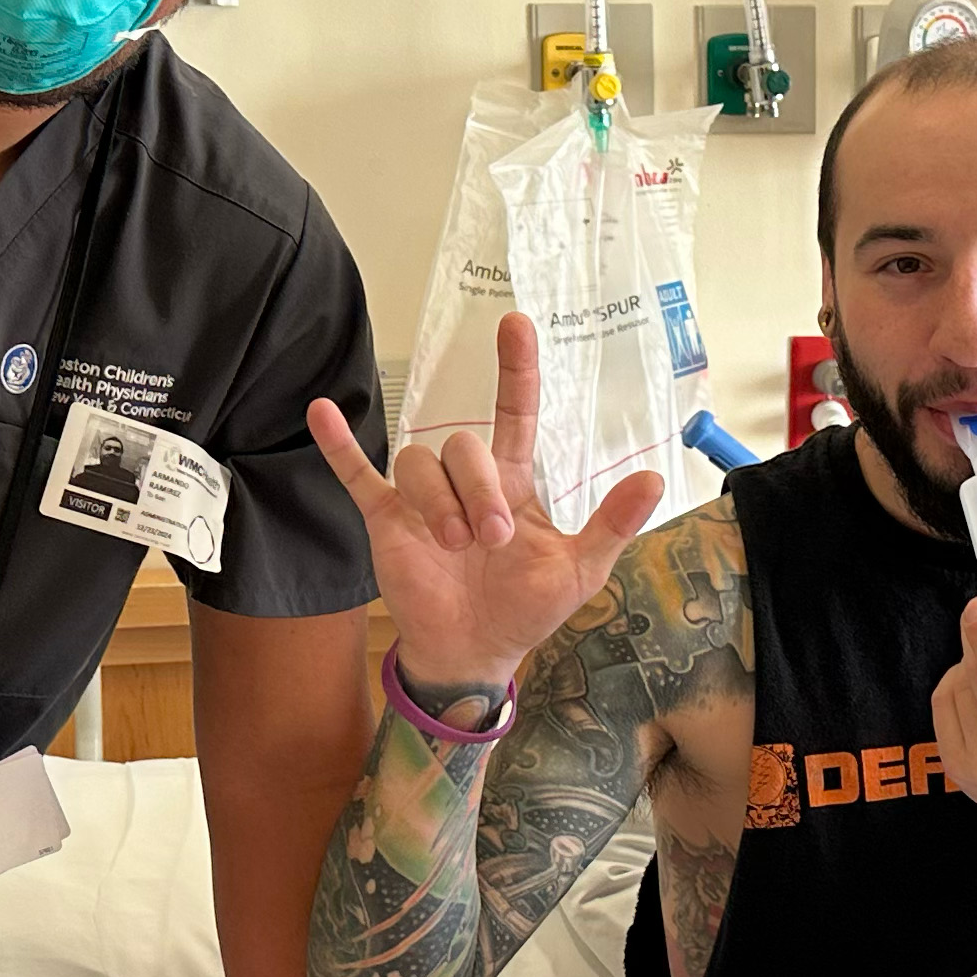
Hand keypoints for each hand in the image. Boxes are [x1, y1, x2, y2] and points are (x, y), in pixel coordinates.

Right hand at [305, 311, 663, 700]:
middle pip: (463, 447)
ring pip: (419, 462)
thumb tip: (655, 478)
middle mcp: (466, 482)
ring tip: (453, 545)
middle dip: (478, 491)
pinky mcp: (387, 521)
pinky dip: (339, 446)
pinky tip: (321, 413)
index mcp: (513, 483)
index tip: (515, 324)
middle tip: (492, 539)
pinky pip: (358, 475)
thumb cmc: (526, 609)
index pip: (515, 412)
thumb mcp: (580, 570)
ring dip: (438, 501)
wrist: (475, 652)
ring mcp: (423, 499)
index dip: (516, 370)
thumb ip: (611, 525)